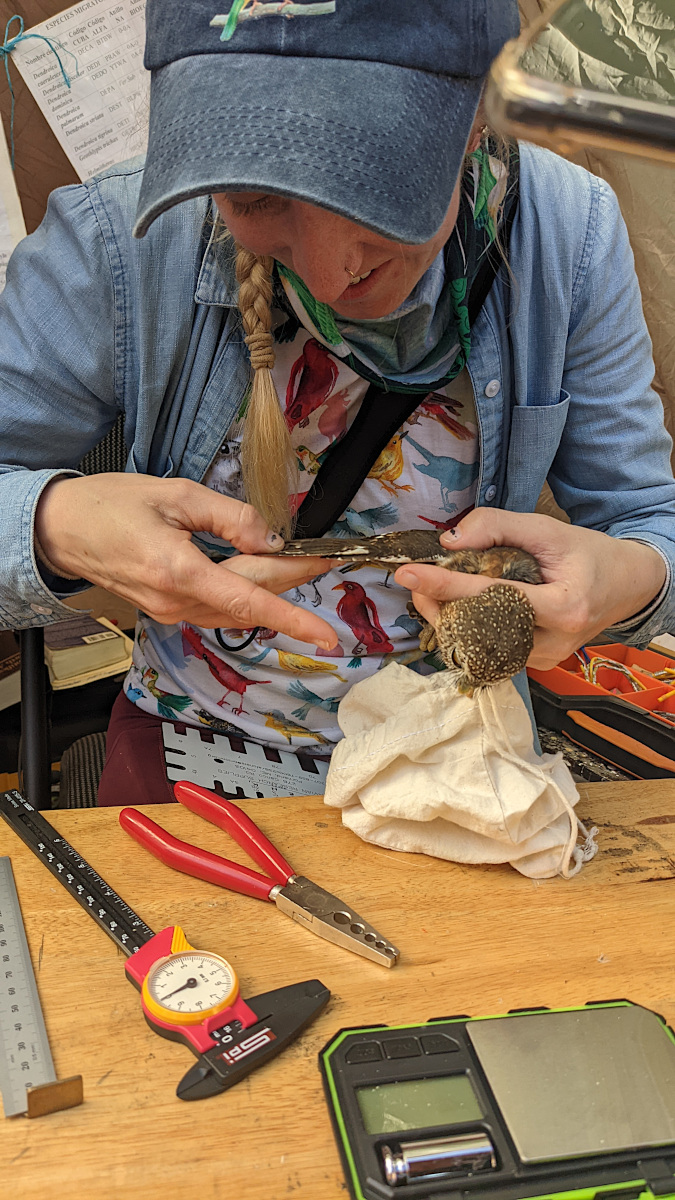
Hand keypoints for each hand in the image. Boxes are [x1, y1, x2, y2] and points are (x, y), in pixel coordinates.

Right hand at [34, 474, 337, 646]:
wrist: (62, 529)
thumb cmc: (112, 504)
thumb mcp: (177, 494)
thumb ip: (231, 516)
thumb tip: (272, 538)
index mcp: (178, 571)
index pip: (249, 601)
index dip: (293, 619)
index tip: (326, 636)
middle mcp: (176, 602)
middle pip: (251, 600)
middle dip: (292, 581)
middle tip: (325, 558)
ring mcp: (170, 612)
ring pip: (236, 606)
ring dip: (271, 587)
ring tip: (300, 560)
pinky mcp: (168, 611)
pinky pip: (217, 606)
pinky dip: (244, 590)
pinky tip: (259, 571)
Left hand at [394, 508, 665, 669]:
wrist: (624, 587)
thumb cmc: (587, 555)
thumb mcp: (548, 528)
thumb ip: (498, 526)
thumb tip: (450, 541)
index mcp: (563, 607)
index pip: (493, 596)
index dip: (447, 585)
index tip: (410, 575)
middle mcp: (552, 642)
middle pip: (479, 627)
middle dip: (439, 603)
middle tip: (417, 580)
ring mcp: (542, 659)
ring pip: (479, 643)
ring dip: (450, 615)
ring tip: (437, 589)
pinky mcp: (534, 664)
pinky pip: (489, 648)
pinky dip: (468, 626)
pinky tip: (462, 606)